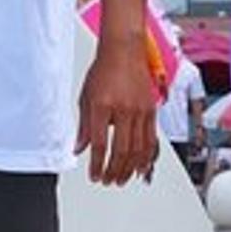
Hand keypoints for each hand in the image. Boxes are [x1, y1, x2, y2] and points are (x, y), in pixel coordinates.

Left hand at [76, 36, 157, 186]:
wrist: (124, 51)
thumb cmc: (104, 70)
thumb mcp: (86, 97)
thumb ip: (83, 125)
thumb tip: (79, 147)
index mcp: (103, 105)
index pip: (99, 143)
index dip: (96, 164)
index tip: (94, 175)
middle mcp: (124, 109)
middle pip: (121, 150)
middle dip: (113, 170)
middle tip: (107, 180)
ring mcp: (140, 110)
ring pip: (138, 148)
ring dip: (130, 168)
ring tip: (122, 179)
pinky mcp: (151, 110)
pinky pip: (151, 139)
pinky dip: (147, 156)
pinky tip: (142, 167)